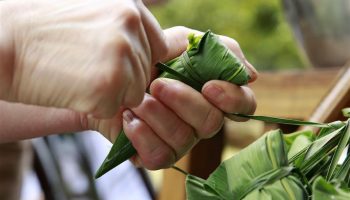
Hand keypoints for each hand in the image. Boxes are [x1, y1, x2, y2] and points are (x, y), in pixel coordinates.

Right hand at [0, 0, 166, 117]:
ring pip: (134, 92)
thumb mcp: (95, 13)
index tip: (116, 62)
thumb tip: (179, 43)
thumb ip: (133, 29)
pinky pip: (114, 107)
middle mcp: (131, 27)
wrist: (2, 41)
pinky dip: (95, 105)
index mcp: (131, 8)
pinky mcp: (108, 84)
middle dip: (123, 78)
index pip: (160, 47)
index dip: (140, 61)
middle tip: (85, 64)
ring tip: (77, 73)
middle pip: (147, 73)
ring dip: (110, 92)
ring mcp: (121, 54)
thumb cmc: (44, 29)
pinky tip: (71, 86)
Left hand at [120, 26, 257, 168]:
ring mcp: (180, 141)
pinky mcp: (156, 155)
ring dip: (157, 115)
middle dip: (183, 101)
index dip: (232, 99)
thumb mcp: (180, 41)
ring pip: (183, 139)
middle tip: (157, 84)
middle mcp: (200, 121)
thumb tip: (250, 75)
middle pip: (211, 122)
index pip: (242, 105)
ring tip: (137, 98)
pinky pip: (160, 156)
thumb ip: (216, 50)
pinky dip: (142, 134)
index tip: (209, 86)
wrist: (108, 73)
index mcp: (211, 95)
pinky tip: (129, 117)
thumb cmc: (147, 57)